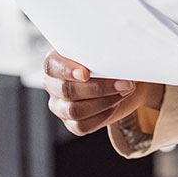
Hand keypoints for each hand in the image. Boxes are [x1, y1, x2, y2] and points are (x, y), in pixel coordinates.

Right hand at [43, 50, 162, 135]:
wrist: (124, 79)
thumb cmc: (111, 60)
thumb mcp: (106, 50)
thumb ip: (102, 50)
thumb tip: (111, 53)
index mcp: (55, 62)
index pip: (52, 66)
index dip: (67, 70)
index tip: (86, 72)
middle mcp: (53, 85)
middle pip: (67, 91)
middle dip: (98, 88)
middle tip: (124, 83)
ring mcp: (60, 106)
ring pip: (74, 111)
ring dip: (104, 102)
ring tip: (124, 92)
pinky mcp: (72, 123)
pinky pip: (82, 126)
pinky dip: (102, 116)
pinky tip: (115, 105)